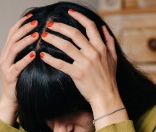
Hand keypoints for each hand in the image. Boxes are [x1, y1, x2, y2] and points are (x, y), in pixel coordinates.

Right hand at [0, 14, 38, 124]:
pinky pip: (18, 66)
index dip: (20, 24)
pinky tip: (34, 54)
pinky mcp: (10, 77)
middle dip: (24, 29)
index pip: (12, 34)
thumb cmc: (17, 81)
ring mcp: (6, 67)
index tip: (31, 17)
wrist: (9, 99)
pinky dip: (26, 59)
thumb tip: (37, 41)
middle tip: (36, 22)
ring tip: (37, 35)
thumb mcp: (19, 65)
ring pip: (14, 49)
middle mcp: (4, 58)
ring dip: (26, 40)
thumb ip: (23, 54)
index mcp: (6, 53)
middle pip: (13, 38)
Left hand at [40, 10, 127, 128]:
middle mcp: (93, 53)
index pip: (90, 27)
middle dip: (60, 26)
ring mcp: (85, 63)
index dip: (79, 17)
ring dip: (53, 39)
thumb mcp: (113, 58)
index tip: (69, 12)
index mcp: (101, 48)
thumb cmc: (109, 79)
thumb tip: (104, 28)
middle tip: (49, 24)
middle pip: (74, 33)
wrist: (106, 96)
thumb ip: (109, 42)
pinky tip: (42, 55)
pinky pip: (61, 64)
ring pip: (66, 46)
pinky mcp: (78, 74)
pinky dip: (50, 59)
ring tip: (44, 36)